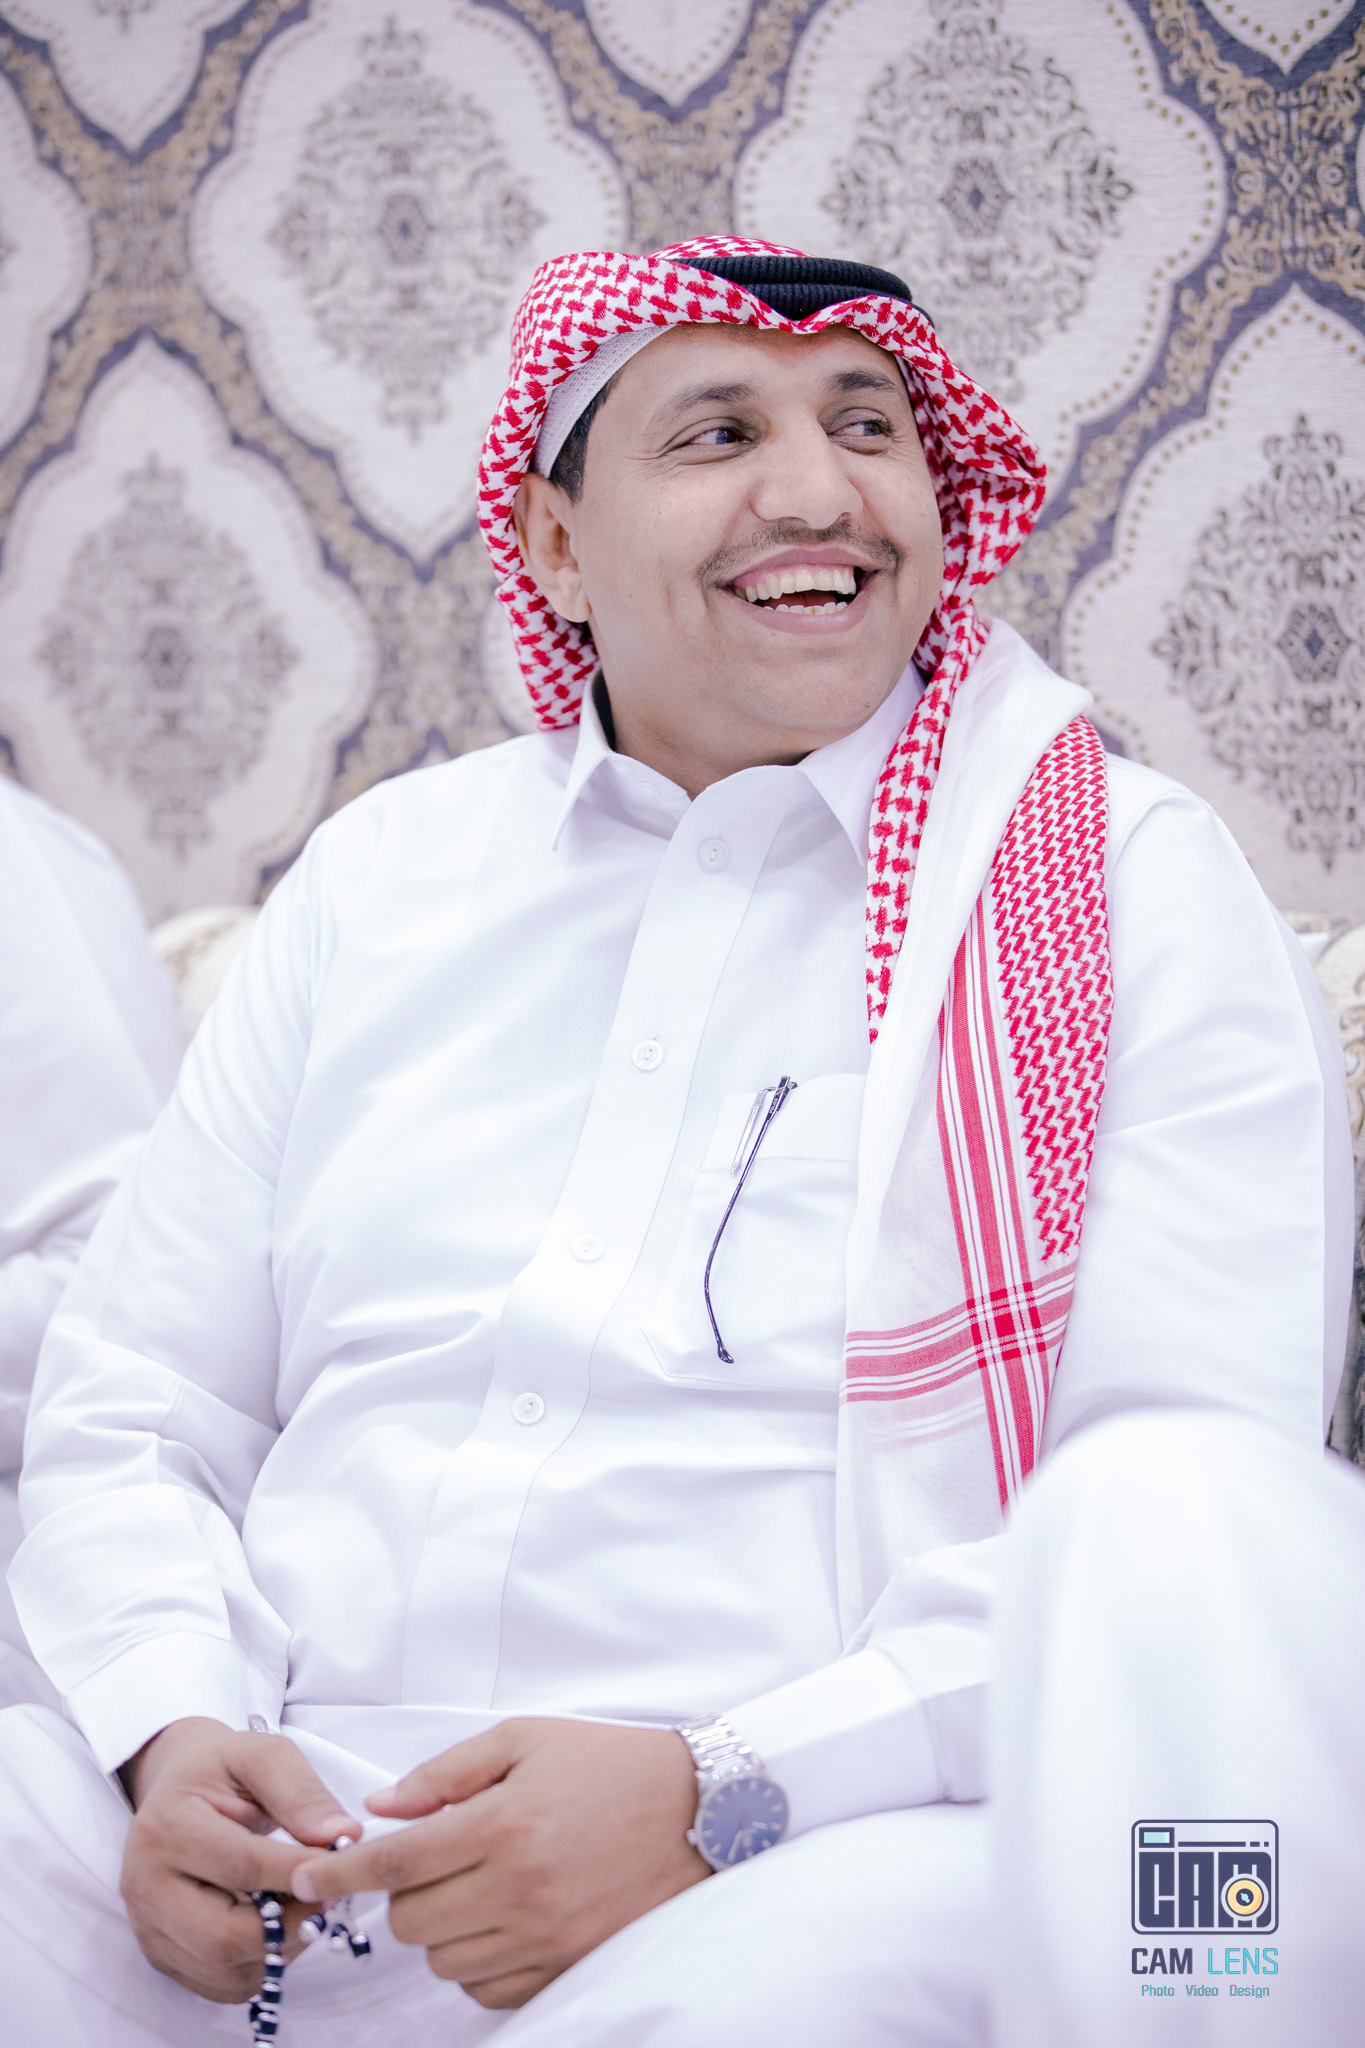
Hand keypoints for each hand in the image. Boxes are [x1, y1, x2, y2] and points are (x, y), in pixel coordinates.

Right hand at [119, 1717, 361, 2002]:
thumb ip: (301, 1792)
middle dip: (288, 1923)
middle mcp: (145, 1886)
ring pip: (224, 1969)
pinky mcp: (162, 1955)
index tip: (341, 1864)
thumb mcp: (262, 1756)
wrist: (178, 1788)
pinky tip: (278, 1925)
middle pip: (223, 1936)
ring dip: (279, 1947)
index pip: (241, 1867)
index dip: (298, 1872)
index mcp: (166, 1827)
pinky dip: (261, 1965)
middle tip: (327, 1896)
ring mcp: (150, 1928)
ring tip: (305, 1906)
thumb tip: (343, 1836)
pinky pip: (220, 1984)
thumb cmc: (222, 1770)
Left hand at [291, 1718, 708, 2009]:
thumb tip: (381, 1808)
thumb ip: (446, 1773)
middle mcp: (521, 1887)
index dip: (341, 1876)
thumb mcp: (526, 1739)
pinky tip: (499, 1921)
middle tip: (432, 1860)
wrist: (700, 1809)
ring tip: (474, 1886)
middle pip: (413, 1922)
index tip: (306, 1881)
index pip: (397, 1863)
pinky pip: (488, 1990)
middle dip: (404, 1894)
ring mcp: (547, 1936)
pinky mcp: (569, 1966)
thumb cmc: (608, 1764)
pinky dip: (478, 1963)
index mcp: (505, 1823)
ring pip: (445, 1961)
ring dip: (441, 1930)